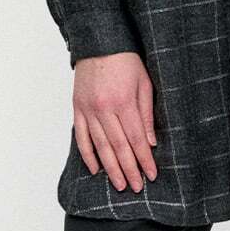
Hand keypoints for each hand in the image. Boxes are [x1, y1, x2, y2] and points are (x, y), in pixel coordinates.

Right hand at [72, 52, 158, 192]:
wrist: (98, 43)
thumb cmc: (126, 61)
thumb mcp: (144, 84)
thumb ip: (146, 114)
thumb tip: (150, 142)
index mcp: (124, 102)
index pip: (136, 139)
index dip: (144, 160)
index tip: (151, 174)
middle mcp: (104, 109)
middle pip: (119, 147)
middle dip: (129, 169)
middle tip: (136, 187)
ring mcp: (89, 110)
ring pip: (100, 146)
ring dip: (111, 168)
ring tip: (120, 184)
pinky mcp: (78, 109)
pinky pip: (82, 137)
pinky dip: (88, 155)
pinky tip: (96, 169)